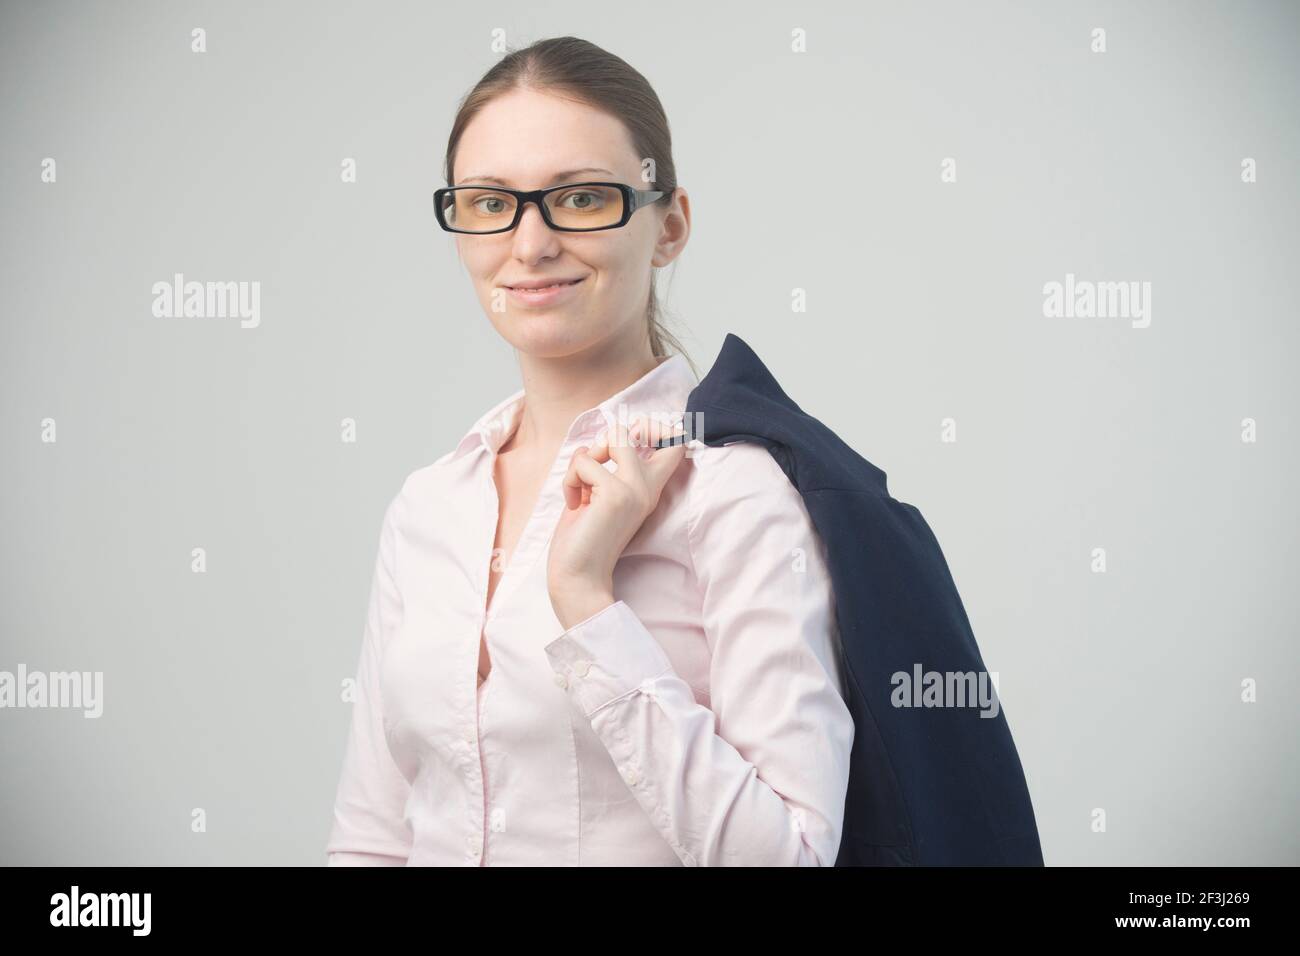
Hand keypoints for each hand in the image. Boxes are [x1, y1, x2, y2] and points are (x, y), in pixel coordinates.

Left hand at [547, 415, 687, 629]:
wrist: (577, 579)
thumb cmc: (583, 540)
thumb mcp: (599, 496)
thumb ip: (606, 469)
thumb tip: (600, 439)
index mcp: (648, 489)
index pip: (675, 443)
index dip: (655, 427)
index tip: (626, 444)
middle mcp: (648, 487)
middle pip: (645, 427)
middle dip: (613, 433)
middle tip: (595, 461)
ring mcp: (635, 489)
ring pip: (614, 436)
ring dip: (586, 456)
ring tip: (580, 485)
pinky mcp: (615, 494)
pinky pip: (584, 461)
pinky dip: (570, 479)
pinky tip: (574, 504)